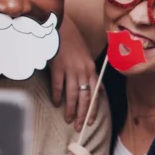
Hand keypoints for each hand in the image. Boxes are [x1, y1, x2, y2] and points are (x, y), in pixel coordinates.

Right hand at [51, 17, 98, 131]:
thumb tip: (98, 91)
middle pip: (85, 98)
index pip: (95, 94)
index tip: (91, 121)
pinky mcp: (57, 67)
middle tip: (79, 127)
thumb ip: (92, 75)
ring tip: (68, 119)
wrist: (60, 27)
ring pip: (72, 95)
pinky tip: (55, 103)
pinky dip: (56, 96)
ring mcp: (70, 69)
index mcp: (91, 69)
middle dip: (83, 114)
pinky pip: (58, 85)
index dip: (93, 109)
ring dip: (70, 109)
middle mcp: (83, 71)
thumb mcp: (87, 58)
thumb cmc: (73, 43)